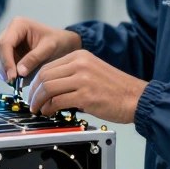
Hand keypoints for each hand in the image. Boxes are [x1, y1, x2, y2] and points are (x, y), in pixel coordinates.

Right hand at [0, 16, 82, 82]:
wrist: (64, 44)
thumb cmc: (59, 42)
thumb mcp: (49, 48)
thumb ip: (34, 58)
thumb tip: (19, 72)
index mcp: (18, 25)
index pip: (4, 45)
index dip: (6, 62)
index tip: (12, 77)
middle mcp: (9, 33)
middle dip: (2, 67)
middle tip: (12, 82)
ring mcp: (7, 43)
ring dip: (2, 71)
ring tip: (14, 82)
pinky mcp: (8, 53)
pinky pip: (1, 64)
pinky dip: (6, 73)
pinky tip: (15, 79)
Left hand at [27, 50, 147, 123]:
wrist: (137, 98)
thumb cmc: (117, 88)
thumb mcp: (92, 71)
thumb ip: (72, 74)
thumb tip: (50, 88)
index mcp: (80, 56)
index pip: (48, 66)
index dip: (36, 81)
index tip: (33, 91)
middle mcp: (80, 64)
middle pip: (45, 76)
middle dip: (34, 91)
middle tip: (32, 102)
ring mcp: (83, 79)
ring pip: (48, 88)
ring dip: (39, 101)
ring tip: (38, 108)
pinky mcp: (86, 95)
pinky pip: (58, 101)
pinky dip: (49, 108)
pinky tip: (49, 112)